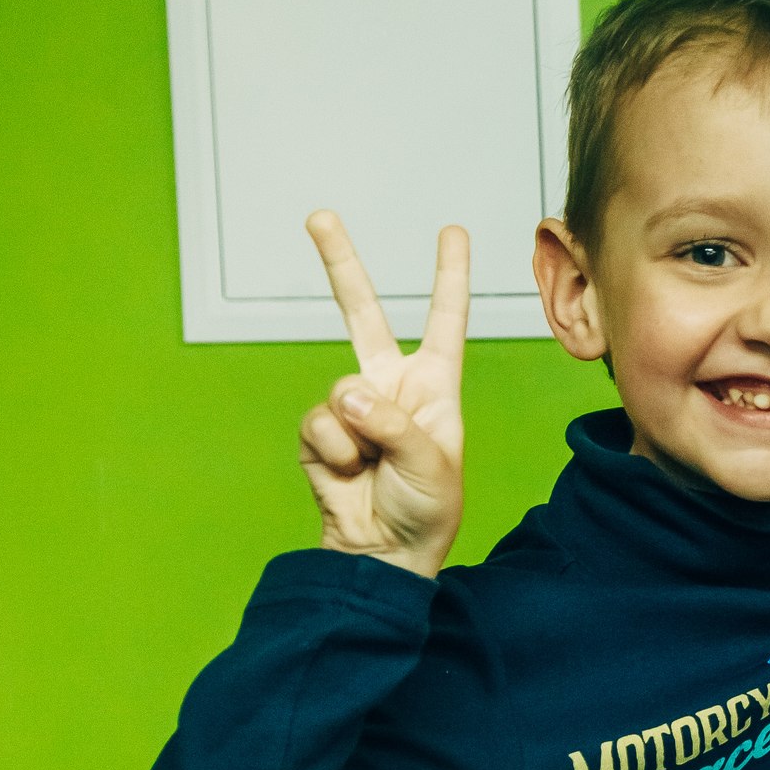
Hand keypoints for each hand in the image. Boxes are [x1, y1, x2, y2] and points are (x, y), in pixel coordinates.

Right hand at [297, 211, 468, 578]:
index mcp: (434, 386)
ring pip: (339, 390)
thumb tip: (347, 395)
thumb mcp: (430, 464)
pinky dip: (334, 452)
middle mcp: (391, 386)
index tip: (452, 232)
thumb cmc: (425, 509)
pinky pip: (317, 425)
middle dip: (340, 264)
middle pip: (362, 314)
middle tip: (320, 216)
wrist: (384, 553)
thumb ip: (391, 424)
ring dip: (357, 433)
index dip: (449, 277)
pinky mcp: (320, 433)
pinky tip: (349, 474)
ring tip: (374, 466)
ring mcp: (352, 407)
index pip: (444, 320)